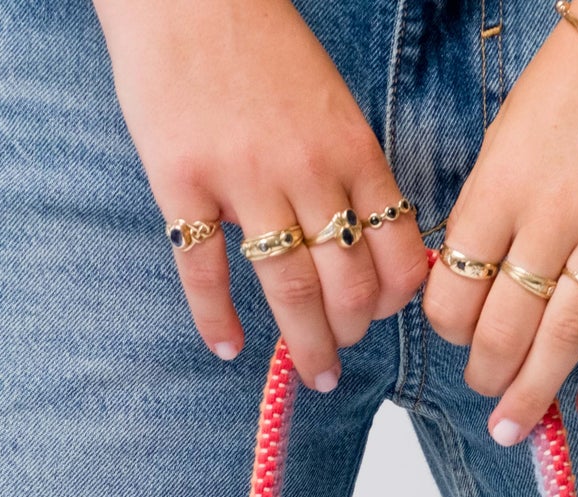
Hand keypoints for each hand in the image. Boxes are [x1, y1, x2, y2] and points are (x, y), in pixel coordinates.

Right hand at [94, 0, 427, 388]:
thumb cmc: (259, 42)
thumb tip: (367, 235)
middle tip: (340, 354)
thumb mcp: (329, 100)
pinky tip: (228, 347)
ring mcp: (243, 178)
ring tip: (312, 374)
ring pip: (289, 286)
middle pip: (347, 282)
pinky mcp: (182, 181)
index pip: (395, 250)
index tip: (379, 317)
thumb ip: (347, 166)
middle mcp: (306, 169)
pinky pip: (204, 270)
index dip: (394, 300)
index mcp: (350, 148)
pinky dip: (216, 318)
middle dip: (350, 333)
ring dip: (304, 343)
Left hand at [425, 0, 577, 439]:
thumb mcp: (507, 139)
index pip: (456, 288)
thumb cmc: (574, 83)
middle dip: (487, 373)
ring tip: (517, 424)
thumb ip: (488, 211)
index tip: (455, 336)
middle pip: (506, 326)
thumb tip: (469, 283)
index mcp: (500, 187)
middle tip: (486, 391)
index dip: (448, 328)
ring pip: (565, 336)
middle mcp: (553, 214)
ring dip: (536, 390)